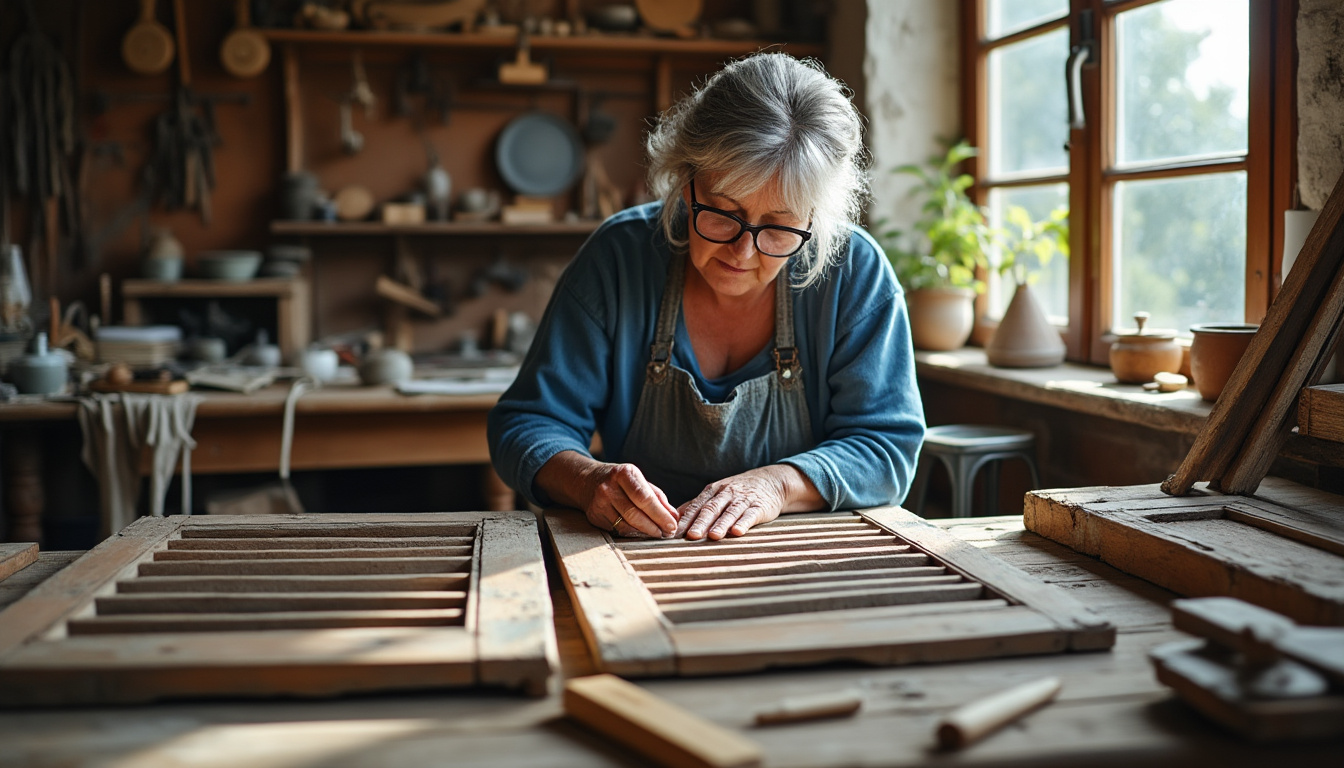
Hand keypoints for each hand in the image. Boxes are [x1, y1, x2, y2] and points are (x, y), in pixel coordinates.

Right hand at [578, 461, 678, 537]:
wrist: (587, 480)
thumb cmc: (620, 481)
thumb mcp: (638, 480)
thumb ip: (657, 497)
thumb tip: (673, 516)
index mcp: (623, 473)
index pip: (644, 498)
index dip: (660, 514)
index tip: (672, 525)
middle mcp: (608, 487)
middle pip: (634, 514)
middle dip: (654, 527)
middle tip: (667, 533)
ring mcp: (599, 503)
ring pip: (625, 525)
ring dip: (644, 533)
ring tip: (657, 534)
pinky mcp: (594, 516)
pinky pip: (617, 530)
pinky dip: (632, 534)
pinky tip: (641, 533)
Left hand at [676, 467, 792, 539]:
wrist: (771, 481)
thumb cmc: (738, 491)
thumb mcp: (716, 493)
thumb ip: (696, 505)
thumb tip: (674, 517)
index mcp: (713, 491)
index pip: (696, 506)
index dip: (686, 519)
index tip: (675, 532)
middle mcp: (726, 494)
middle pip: (711, 509)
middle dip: (700, 523)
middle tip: (691, 536)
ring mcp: (743, 499)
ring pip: (730, 512)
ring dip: (721, 524)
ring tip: (713, 536)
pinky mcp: (759, 506)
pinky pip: (750, 515)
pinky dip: (744, 523)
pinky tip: (738, 532)